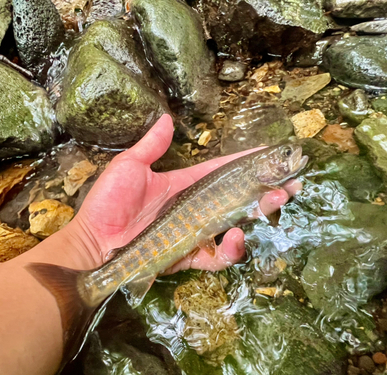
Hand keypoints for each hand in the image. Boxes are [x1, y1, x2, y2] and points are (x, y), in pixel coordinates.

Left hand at [74, 115, 301, 272]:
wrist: (95, 243)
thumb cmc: (109, 203)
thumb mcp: (129, 167)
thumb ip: (151, 146)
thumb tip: (166, 118)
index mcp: (185, 185)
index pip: (223, 170)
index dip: (247, 161)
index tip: (272, 152)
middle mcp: (196, 208)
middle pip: (239, 197)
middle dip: (268, 189)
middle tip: (292, 182)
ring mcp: (195, 233)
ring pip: (237, 224)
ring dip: (260, 213)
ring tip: (276, 200)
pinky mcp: (190, 256)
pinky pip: (218, 255)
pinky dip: (231, 248)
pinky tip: (237, 234)